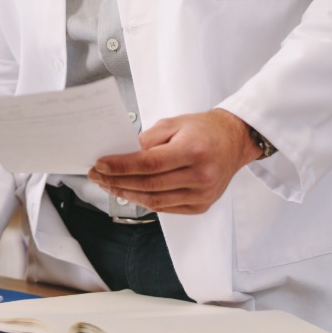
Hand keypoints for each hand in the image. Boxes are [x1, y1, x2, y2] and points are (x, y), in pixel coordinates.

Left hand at [88, 109, 260, 213]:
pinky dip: (145, 201)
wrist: (234, 141)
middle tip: (97, 176)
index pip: (149, 163)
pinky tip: (130, 192)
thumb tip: (121, 155)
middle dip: (117, 181)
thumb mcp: (173, 124)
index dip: (121, 166)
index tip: (101, 165)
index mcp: (194, 151)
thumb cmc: (204, 129)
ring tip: (109, 185)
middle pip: (149, 184)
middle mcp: (201, 175)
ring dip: (127, 194)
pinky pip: (166, 208)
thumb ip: (147, 140)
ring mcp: (202, 194)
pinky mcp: (201, 205)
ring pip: (155, 201)